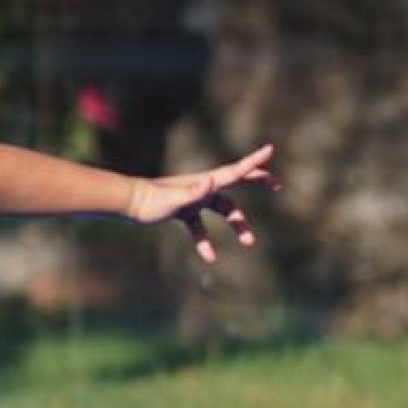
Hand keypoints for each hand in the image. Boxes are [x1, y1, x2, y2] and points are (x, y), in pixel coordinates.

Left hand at [122, 143, 275, 262]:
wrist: (129, 203)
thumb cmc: (150, 200)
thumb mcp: (173, 199)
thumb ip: (193, 192)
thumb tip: (212, 182)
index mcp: (204, 181)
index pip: (235, 171)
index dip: (254, 161)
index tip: (271, 149)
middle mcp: (202, 186)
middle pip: (236, 182)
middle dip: (258, 181)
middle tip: (278, 184)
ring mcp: (193, 198)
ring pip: (222, 210)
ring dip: (237, 224)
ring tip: (250, 243)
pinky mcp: (183, 211)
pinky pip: (200, 227)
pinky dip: (205, 241)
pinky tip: (209, 258)